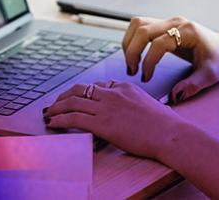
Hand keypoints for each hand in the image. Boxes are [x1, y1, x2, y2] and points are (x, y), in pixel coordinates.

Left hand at [43, 80, 186, 159]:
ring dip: (57, 107)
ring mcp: (106, 107)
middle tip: (56, 104)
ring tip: (49, 114)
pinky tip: (53, 123)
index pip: (97, 85)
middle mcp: (112, 93)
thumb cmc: (164, 125)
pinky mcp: (102, 123)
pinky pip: (74, 118)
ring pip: (73, 102)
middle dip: (64, 96)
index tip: (76, 100)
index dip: (83, 93)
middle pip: (80, 89)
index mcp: (124, 87)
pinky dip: (59, 119)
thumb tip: (126, 113)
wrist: (169, 133)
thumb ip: (132, 103)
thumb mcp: (147, 104)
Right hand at [122, 16, 218, 102]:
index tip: (146, 78)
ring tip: (131, 64)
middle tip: (133, 72)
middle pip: (143, 29)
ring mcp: (168, 21)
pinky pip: (140, 26)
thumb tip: (173, 97)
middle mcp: (175, 22)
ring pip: (137, 24)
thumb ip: (193, 85)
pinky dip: (132, 40)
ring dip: (129, 43)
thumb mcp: (210, 75)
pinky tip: (136, 56)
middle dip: (133, 51)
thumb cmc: (218, 59)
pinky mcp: (163, 25)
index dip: (149, 61)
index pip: (159, 42)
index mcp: (188, 31)